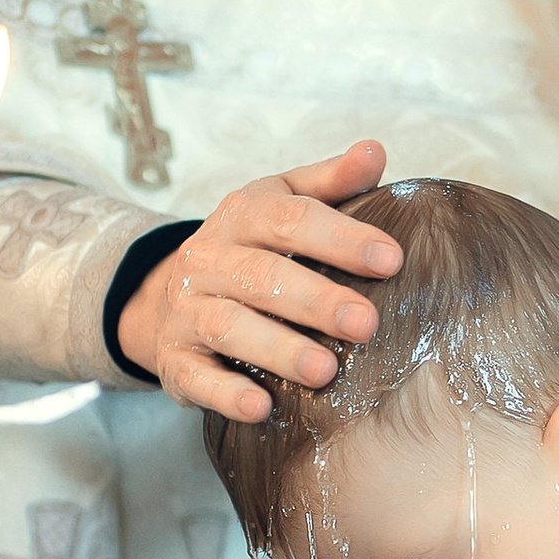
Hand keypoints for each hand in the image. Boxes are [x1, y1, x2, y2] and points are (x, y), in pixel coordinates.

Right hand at [118, 138, 400, 416]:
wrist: (167, 295)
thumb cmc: (249, 248)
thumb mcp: (281, 203)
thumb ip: (331, 183)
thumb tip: (374, 151)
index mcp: (241, 215)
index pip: (290, 220)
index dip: (340, 238)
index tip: (391, 258)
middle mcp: (208, 259)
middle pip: (261, 277)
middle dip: (316, 301)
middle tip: (366, 324)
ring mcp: (187, 311)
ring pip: (228, 327)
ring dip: (278, 348)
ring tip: (325, 371)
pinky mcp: (175, 360)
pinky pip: (196, 377)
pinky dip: (225, 393)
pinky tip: (261, 408)